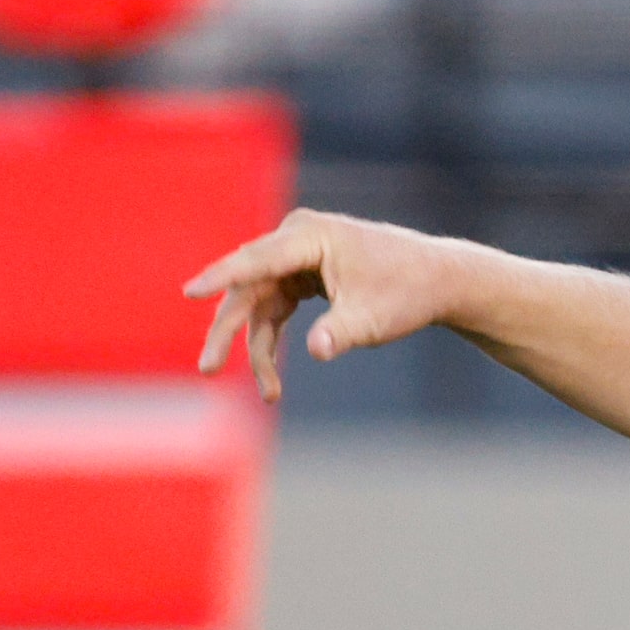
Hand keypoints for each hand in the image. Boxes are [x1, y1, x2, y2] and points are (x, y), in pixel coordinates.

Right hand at [185, 210, 477, 399]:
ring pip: (258, 303)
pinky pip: (273, 308)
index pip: (256, 260)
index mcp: (311, 236)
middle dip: (228, 330)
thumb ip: (341, 333)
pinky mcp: (301, 273)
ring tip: (269, 392)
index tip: (191, 291)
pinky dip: (270, 340)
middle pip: (248, 286)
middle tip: (207, 368)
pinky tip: (272, 379)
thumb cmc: (407, 293)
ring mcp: (296, 255)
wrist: (437, 280)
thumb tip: (317, 350)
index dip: (221, 278)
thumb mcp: (373, 319)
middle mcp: (297, 238)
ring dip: (256, 346)